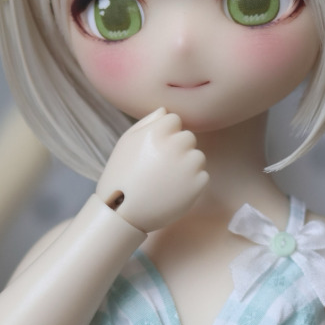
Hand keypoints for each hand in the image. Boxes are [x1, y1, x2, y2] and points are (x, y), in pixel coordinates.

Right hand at [96, 107, 207, 233]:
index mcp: (157, 132)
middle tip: (161, 166)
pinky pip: (202, 176)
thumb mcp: (126, 142)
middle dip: (178, 148)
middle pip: (188, 137)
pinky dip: (192, 183)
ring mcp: (188, 165)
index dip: (165, 133)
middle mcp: (175, 145)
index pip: (174, 119)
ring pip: (198, 156)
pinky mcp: (198, 184)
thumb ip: (148, 122)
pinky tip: (173, 190)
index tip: (155, 149)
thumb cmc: (122, 176)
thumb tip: (166, 111)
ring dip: (187, 165)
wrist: (123, 213)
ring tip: (167, 180)